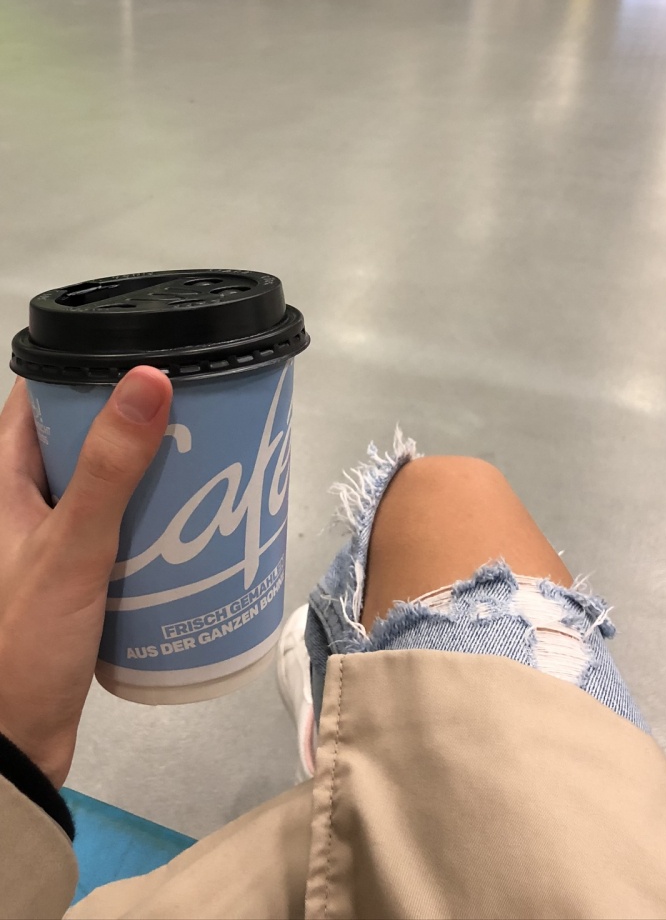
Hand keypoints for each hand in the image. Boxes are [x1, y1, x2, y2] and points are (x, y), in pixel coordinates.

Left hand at [0, 368, 171, 786]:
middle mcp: (17, 502)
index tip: (150, 354)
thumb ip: (110, 469)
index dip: (89, 368)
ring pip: (101, 485)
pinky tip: (192, 525)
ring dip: (147, 474)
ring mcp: (44, 542)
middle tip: (199, 410)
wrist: (11, 749)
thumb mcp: (71, 548)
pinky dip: (148, 521)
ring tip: (209, 459)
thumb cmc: (24, 641)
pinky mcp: (70, 579)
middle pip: (79, 437)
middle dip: (134, 422)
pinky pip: (113, 530)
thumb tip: (150, 377)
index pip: (39, 396)